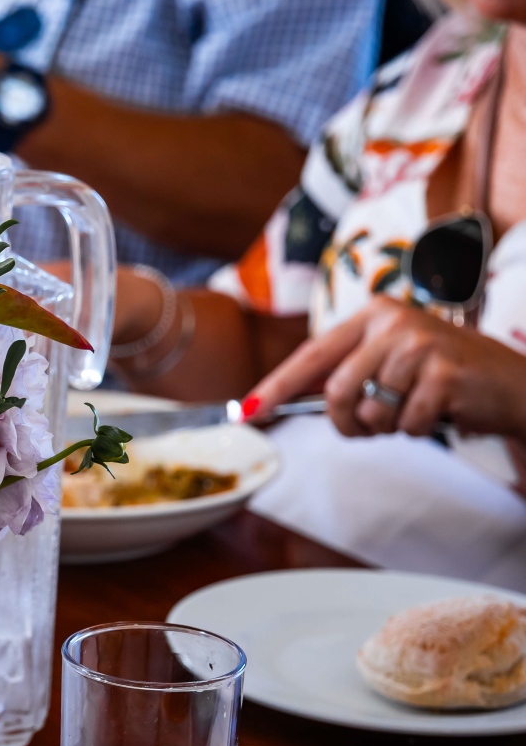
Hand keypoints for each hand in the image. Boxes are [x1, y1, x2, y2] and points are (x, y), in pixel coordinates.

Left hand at [245, 297, 525, 439]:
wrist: (517, 384)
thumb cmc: (448, 377)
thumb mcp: (394, 362)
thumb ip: (349, 373)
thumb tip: (291, 401)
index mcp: (374, 315)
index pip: (312, 356)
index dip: (277, 387)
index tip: (247, 411)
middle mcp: (393, 322)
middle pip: (337, 392)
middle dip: (347, 423)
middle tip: (369, 429)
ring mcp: (420, 345)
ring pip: (370, 411)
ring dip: (388, 426)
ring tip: (415, 410)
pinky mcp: (444, 373)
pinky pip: (406, 424)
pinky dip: (419, 430)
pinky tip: (441, 412)